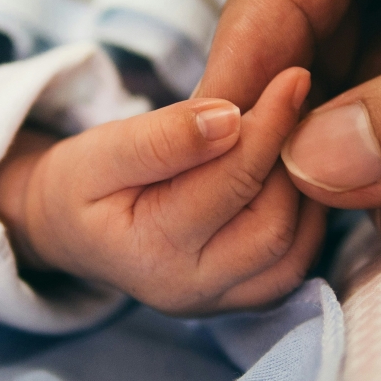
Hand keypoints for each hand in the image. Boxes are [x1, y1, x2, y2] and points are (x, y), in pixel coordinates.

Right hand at [0, 69, 325, 314]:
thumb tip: (230, 119)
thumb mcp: (102, 150)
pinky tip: (290, 177)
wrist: (74, 231)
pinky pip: (295, 264)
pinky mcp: (242, 298)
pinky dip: (305, 218)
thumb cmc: (84, 185)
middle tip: (291, 111)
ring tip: (289, 141)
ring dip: (304, 191)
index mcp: (150, 252)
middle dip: (289, 162)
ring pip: (294, 250)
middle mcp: (191, 290)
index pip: (231, 183)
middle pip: (273, 225)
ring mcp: (220, 301)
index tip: (293, 79)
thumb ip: (163, 137)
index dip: (269, 126)